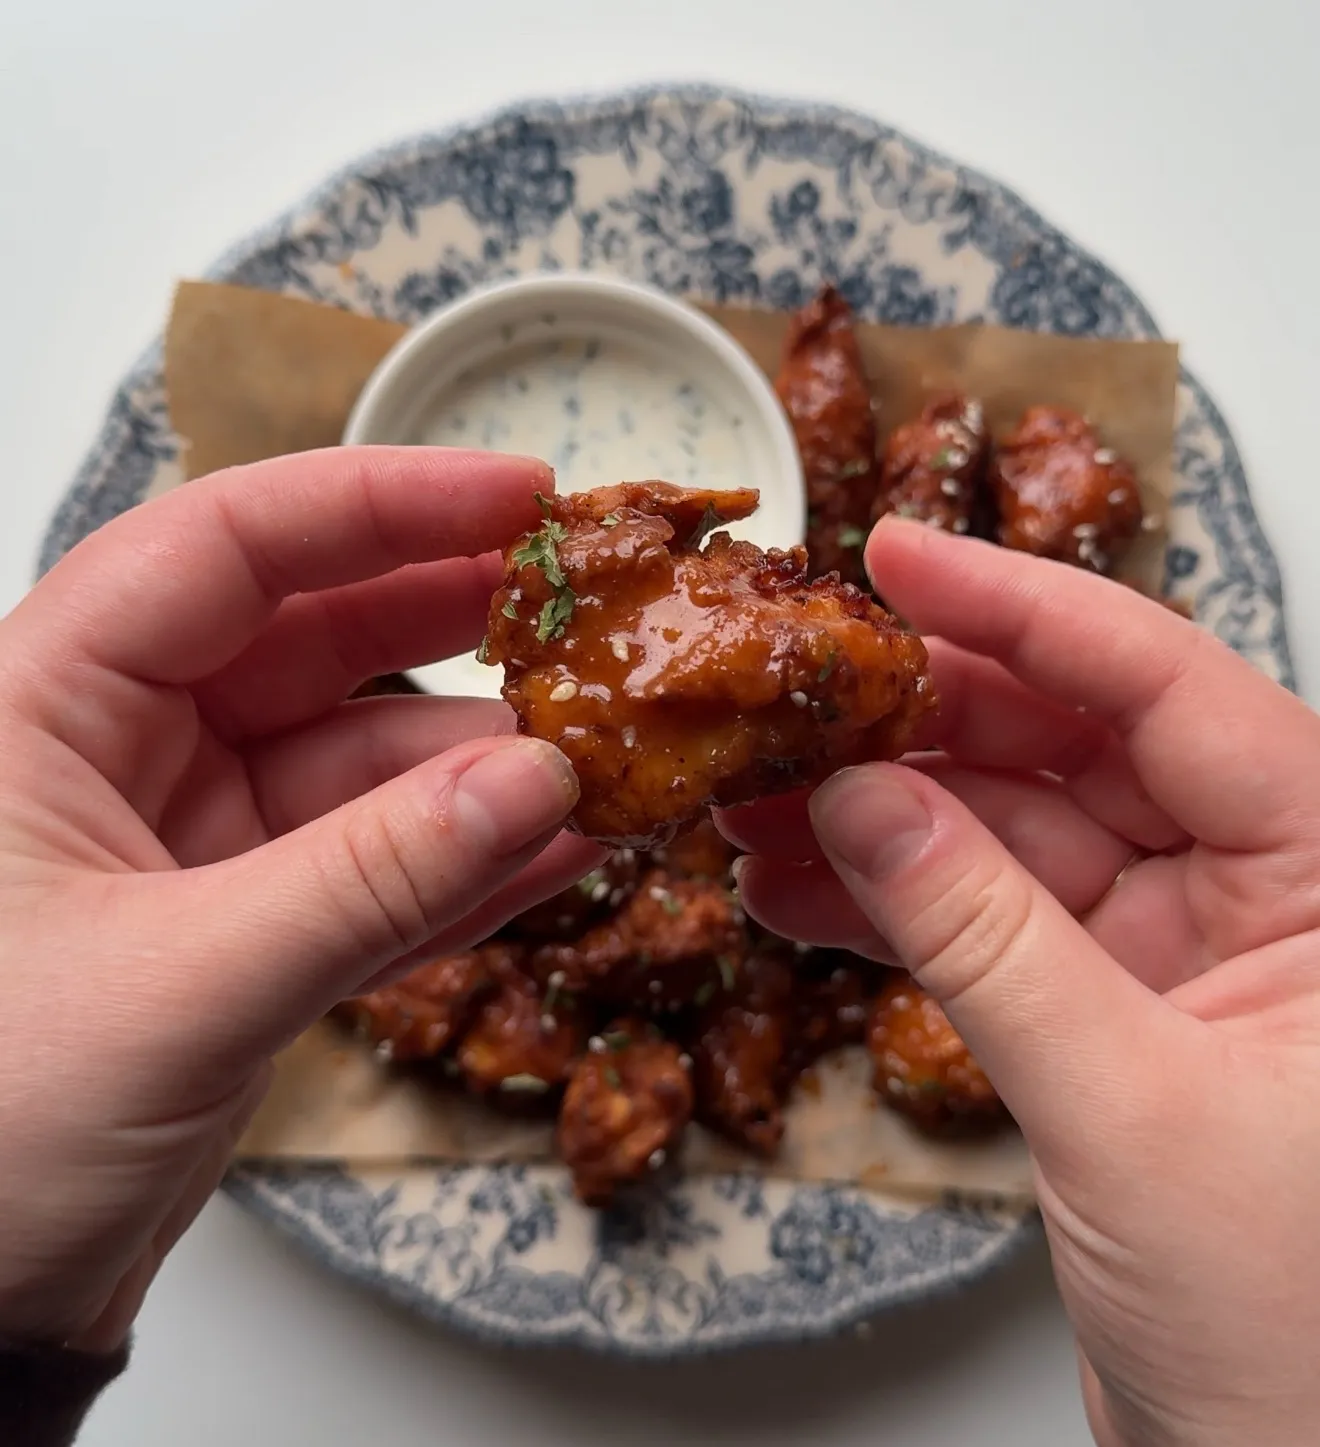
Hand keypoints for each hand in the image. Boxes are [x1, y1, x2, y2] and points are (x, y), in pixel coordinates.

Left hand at [0, 447, 602, 1352]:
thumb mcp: (181, 987)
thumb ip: (369, 881)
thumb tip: (540, 781)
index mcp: (45, 707)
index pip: (225, 546)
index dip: (380, 505)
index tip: (519, 496)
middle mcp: (120, 753)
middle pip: (314, 639)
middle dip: (458, 628)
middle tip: (591, 614)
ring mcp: (192, 843)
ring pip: (364, 769)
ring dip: (485, 775)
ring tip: (611, 764)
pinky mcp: (245, 931)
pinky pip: (374, 875)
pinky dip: (465, 870)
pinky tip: (566, 851)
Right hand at [723, 519, 1319, 1446]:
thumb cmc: (1302, 1337)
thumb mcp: (1129, 1106)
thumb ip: (985, 940)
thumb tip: (862, 804)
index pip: (1166, 687)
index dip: (1023, 609)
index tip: (897, 558)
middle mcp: (1263, 891)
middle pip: (1068, 748)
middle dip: (917, 725)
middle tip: (789, 696)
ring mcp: (1177, 954)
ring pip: (1007, 840)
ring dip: (878, 823)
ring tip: (753, 801)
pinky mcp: (1106, 1018)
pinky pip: (984, 930)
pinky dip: (888, 914)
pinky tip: (791, 892)